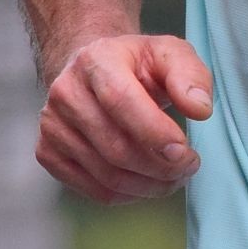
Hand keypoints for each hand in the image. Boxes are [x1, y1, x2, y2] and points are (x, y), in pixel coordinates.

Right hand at [34, 32, 213, 204]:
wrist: (92, 71)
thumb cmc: (137, 65)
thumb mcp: (170, 54)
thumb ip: (191, 76)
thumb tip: (200, 109)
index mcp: (96, 60)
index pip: (121, 101)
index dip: (155, 133)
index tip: (185, 151)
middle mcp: (65, 91)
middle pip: (116, 147)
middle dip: (161, 166)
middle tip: (189, 165)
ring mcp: (52, 125)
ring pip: (106, 174)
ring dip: (149, 185)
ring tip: (174, 175)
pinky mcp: (47, 152)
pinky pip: (93, 189)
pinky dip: (128, 194)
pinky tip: (146, 181)